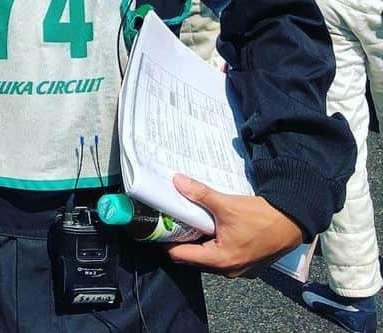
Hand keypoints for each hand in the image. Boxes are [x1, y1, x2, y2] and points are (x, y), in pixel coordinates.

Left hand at [166, 173, 305, 276]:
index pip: (180, 256)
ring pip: (207, 258)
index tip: (158, 226)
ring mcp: (238, 270)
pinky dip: (212, 245)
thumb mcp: (227, 204)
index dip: (165, 241)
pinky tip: (209, 228)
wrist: (292, 222)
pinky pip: (221, 258)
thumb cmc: (261, 217)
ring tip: (189, 221)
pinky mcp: (247, 265)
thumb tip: (177, 181)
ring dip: (197, 242)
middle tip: (171, 220)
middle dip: (180, 240)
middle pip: (192, 258)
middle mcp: (227, 270)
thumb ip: (200, 194)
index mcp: (220, 260)